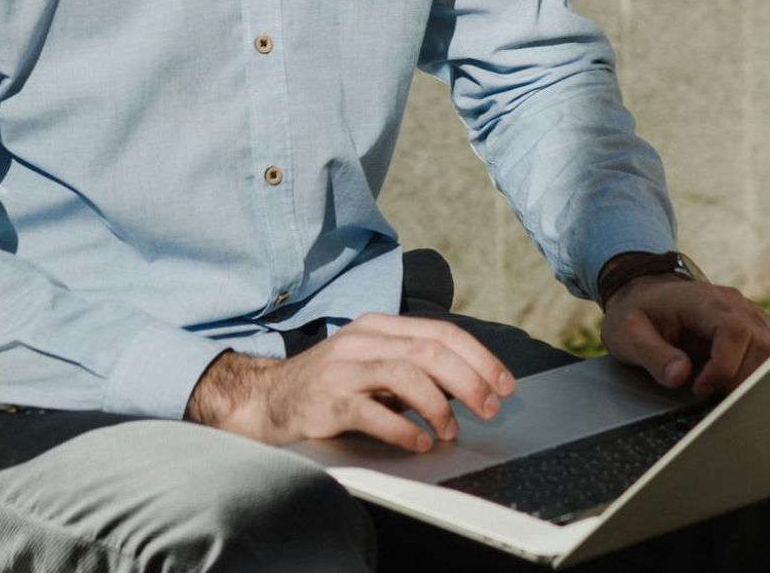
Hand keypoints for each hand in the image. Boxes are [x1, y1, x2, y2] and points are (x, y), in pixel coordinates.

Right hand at [183, 313, 516, 452]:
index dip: (479, 358)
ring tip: (450, 431)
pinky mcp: (326, 401)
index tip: (504, 384)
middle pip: (430, 351)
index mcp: (378, 326)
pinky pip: (373, 412)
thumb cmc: (328, 385)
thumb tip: (471, 384)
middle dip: (469, 381)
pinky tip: (419, 443)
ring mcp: (342, 369)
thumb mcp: (372, 364)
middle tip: (489, 409)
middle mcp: (361, 340)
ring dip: (439, 406)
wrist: (266, 400)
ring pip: (406, 375)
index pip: (441, 332)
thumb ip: (413, 366)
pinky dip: (403, 429)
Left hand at [599, 275, 769, 397]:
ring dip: (759, 379)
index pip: (734, 330)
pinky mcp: (755, 328)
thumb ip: (653, 355)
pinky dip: (769, 372)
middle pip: (762, 344)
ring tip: (728, 395)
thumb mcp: (628, 334)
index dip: (724, 366)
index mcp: (703, 300)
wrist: (644, 294)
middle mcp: (734, 303)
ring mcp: (749, 314)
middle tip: (715, 399)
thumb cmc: (637, 312)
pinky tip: (744, 387)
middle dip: (742, 380)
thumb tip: (680, 375)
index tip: (701, 388)